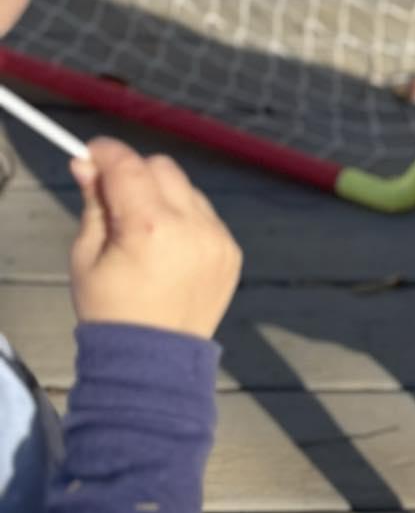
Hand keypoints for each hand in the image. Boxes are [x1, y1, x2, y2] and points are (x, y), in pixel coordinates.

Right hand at [70, 139, 241, 339]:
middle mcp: (191, 227)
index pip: (128, 165)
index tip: (92, 153)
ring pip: (187, 189)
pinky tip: (168, 249)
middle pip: (162, 167)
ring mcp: (217, 239)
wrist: (153, 359)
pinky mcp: (231, 251)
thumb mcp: (86, 257)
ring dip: (163, 196)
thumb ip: (93, 204)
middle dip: (135, 173)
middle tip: (114, 195)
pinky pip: (206, 216)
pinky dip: (186, 220)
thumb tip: (88, 166)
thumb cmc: (112, 311)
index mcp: (149, 227)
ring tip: (143, 231)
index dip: (106, 153)